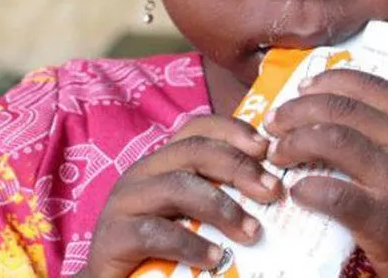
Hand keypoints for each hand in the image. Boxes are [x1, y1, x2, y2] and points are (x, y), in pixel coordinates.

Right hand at [79, 115, 284, 277]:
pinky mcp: (112, 237)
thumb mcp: (193, 217)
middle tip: (273, 191)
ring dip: (221, 207)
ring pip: (177, 187)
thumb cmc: (161, 250)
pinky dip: (190, 243)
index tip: (267, 147)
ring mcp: (124, 203)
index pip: (198, 129)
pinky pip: (155, 232)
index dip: (233, 130)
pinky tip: (214, 258)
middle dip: (239, 167)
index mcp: (163, 163)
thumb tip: (274, 192)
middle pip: (194, 152)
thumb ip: (220, 198)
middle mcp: (142, 173)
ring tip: (251, 232)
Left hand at [264, 70, 387, 277]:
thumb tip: (335, 111)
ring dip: (294, 143)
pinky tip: (297, 192)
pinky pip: (334, 195)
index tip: (300, 90)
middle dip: (297, 110)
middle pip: (340, 108)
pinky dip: (306, 189)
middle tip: (274, 124)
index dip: (326, 81)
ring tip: (278, 154)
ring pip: (332, 140)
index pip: (367, 84)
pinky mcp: (387, 221)